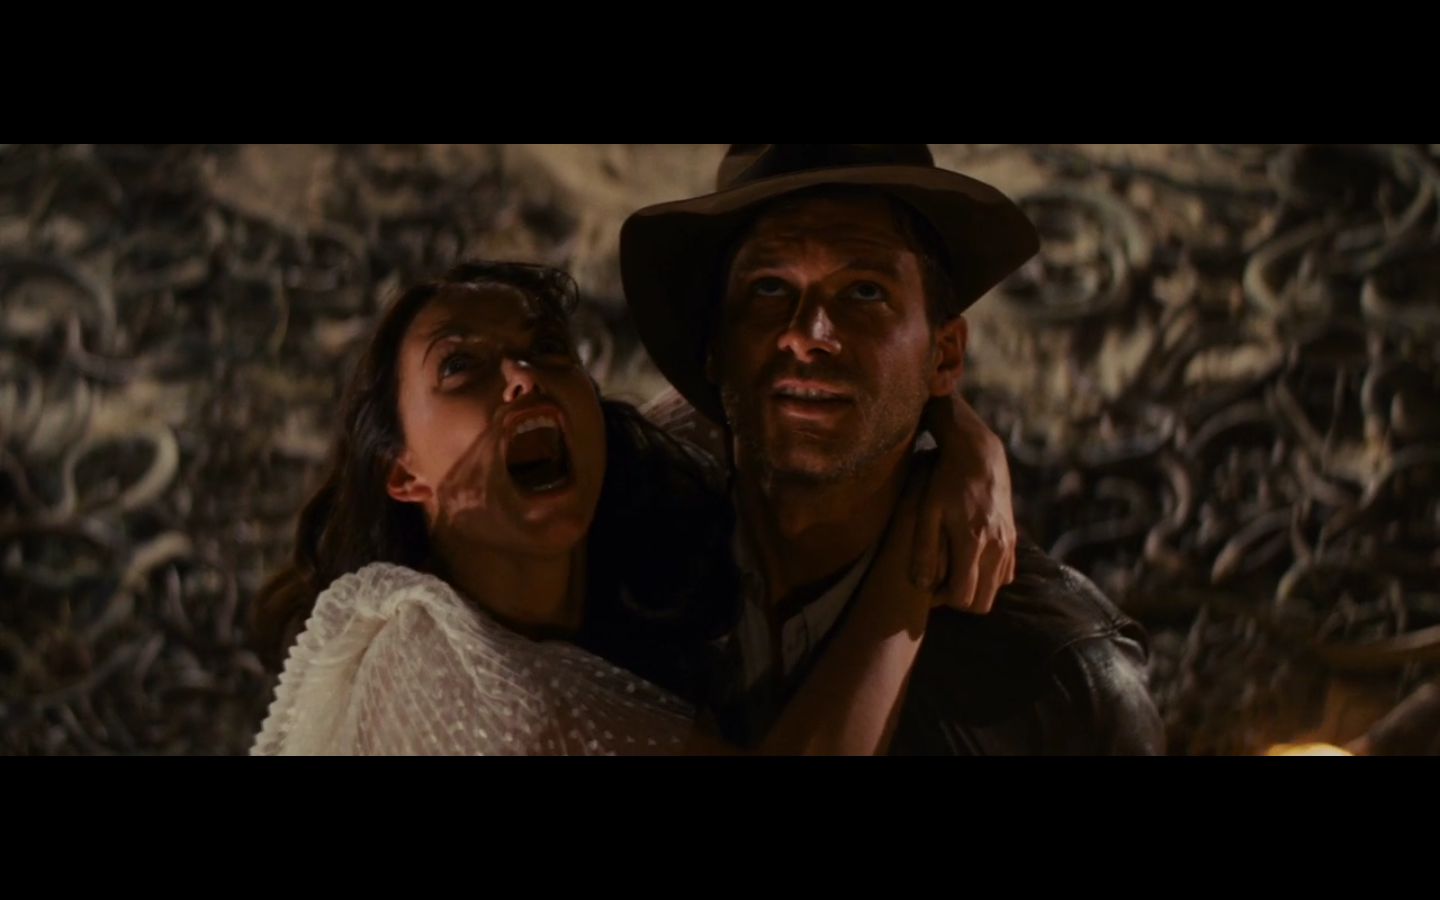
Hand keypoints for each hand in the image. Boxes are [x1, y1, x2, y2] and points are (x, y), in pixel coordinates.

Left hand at [909, 414, 1017, 614]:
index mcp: (972, 542)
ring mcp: (1008, 543)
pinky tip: (970, 562)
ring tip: (953, 572)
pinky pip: (1006, 573)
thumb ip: (924, 549)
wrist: (979, 455)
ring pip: (996, 589)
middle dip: (961, 602)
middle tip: (941, 586)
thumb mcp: (926, 510)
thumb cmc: (945, 480)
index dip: (944, 600)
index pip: (964, 597)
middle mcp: (996, 547)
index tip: (930, 589)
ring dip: (976, 589)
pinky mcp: (1014, 538)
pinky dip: (989, 576)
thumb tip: (922, 585)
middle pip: (983, 603)